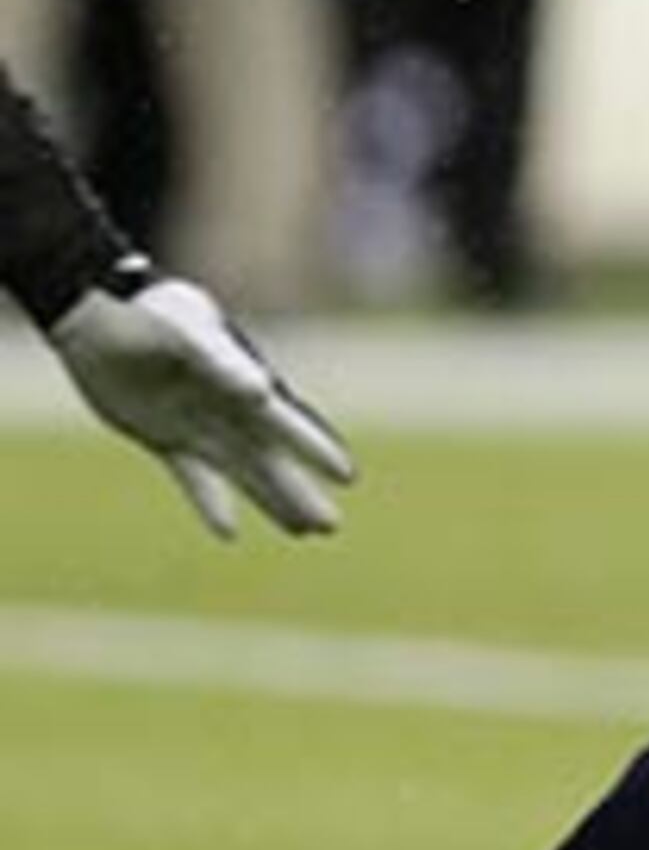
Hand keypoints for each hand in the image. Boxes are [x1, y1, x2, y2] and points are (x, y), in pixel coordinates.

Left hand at [49, 265, 353, 538]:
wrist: (99, 317)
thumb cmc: (153, 315)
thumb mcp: (188, 335)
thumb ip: (223, 363)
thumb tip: (262, 394)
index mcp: (243, 384)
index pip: (287, 423)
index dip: (315, 449)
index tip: (348, 477)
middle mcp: (230, 409)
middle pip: (271, 459)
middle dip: (301, 492)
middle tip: (331, 527)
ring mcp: (199, 426)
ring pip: (242, 473)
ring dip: (271, 501)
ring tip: (305, 532)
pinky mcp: (165, 437)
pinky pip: (193, 477)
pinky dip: (211, 504)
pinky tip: (230, 533)